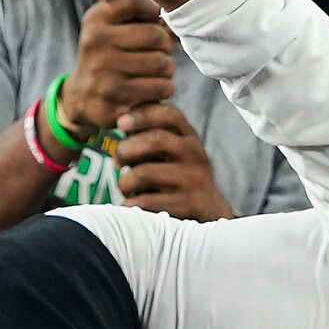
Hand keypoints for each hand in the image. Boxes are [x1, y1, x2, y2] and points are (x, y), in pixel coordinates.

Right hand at [60, 0, 175, 138]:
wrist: (82, 97)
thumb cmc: (107, 54)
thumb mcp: (110, 24)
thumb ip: (136, 9)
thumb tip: (169, 10)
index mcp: (95, 20)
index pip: (135, 1)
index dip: (153, 11)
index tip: (154, 22)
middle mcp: (96, 44)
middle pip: (156, 35)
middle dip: (166, 45)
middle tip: (160, 52)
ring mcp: (104, 74)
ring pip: (163, 64)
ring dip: (167, 70)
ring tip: (156, 72)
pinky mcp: (117, 101)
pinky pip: (161, 88)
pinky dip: (164, 89)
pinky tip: (152, 89)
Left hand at [111, 103, 232, 222]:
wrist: (211, 214)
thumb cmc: (180, 178)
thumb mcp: (175, 153)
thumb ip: (153, 137)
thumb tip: (121, 122)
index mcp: (191, 139)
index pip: (170, 115)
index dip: (143, 114)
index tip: (120, 123)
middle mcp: (195, 156)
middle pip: (155, 140)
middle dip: (126, 149)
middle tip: (118, 161)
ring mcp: (192, 181)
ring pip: (144, 173)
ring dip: (125, 181)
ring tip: (126, 186)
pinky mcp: (185, 206)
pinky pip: (144, 202)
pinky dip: (130, 203)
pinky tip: (132, 204)